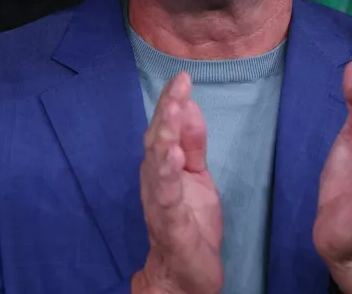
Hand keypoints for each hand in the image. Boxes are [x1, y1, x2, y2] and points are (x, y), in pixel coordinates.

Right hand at [132, 72, 222, 293]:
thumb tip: (188, 104)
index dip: (171, 101)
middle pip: (157, 139)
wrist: (184, 276)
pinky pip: (166, 197)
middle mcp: (155, 180)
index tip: (183, 76)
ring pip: (157, 164)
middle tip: (178, 85)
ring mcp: (160, 202)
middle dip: (166, 111)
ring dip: (164, 136)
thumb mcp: (197, 175)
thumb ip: (193, 142)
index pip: (164, 127)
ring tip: (173, 111)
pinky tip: (173, 156)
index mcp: (162, 165)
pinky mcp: (170, 225)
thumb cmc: (190, 223)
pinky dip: (167, 175)